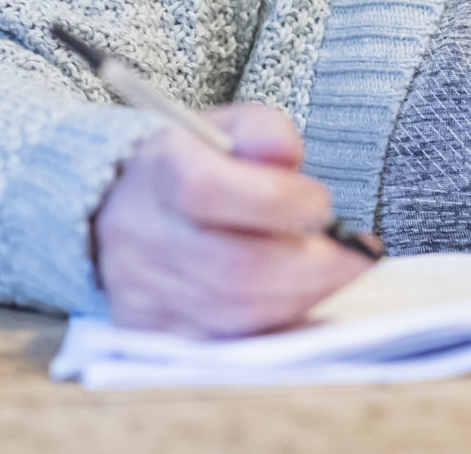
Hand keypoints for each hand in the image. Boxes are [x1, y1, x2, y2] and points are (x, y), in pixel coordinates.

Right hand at [93, 103, 374, 336]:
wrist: (113, 210)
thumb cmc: (185, 167)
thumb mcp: (221, 127)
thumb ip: (262, 130)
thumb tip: (288, 155)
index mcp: (160, 173)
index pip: (213, 190)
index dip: (282, 201)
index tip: (322, 203)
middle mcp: (146, 236)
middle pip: (234, 268)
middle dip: (314, 267)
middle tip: (357, 255)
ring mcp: (146, 293)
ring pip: (236, 314)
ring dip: (303, 297)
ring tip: (334, 274)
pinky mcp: (156, 332)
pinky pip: (228, 343)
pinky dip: (276, 325)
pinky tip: (300, 301)